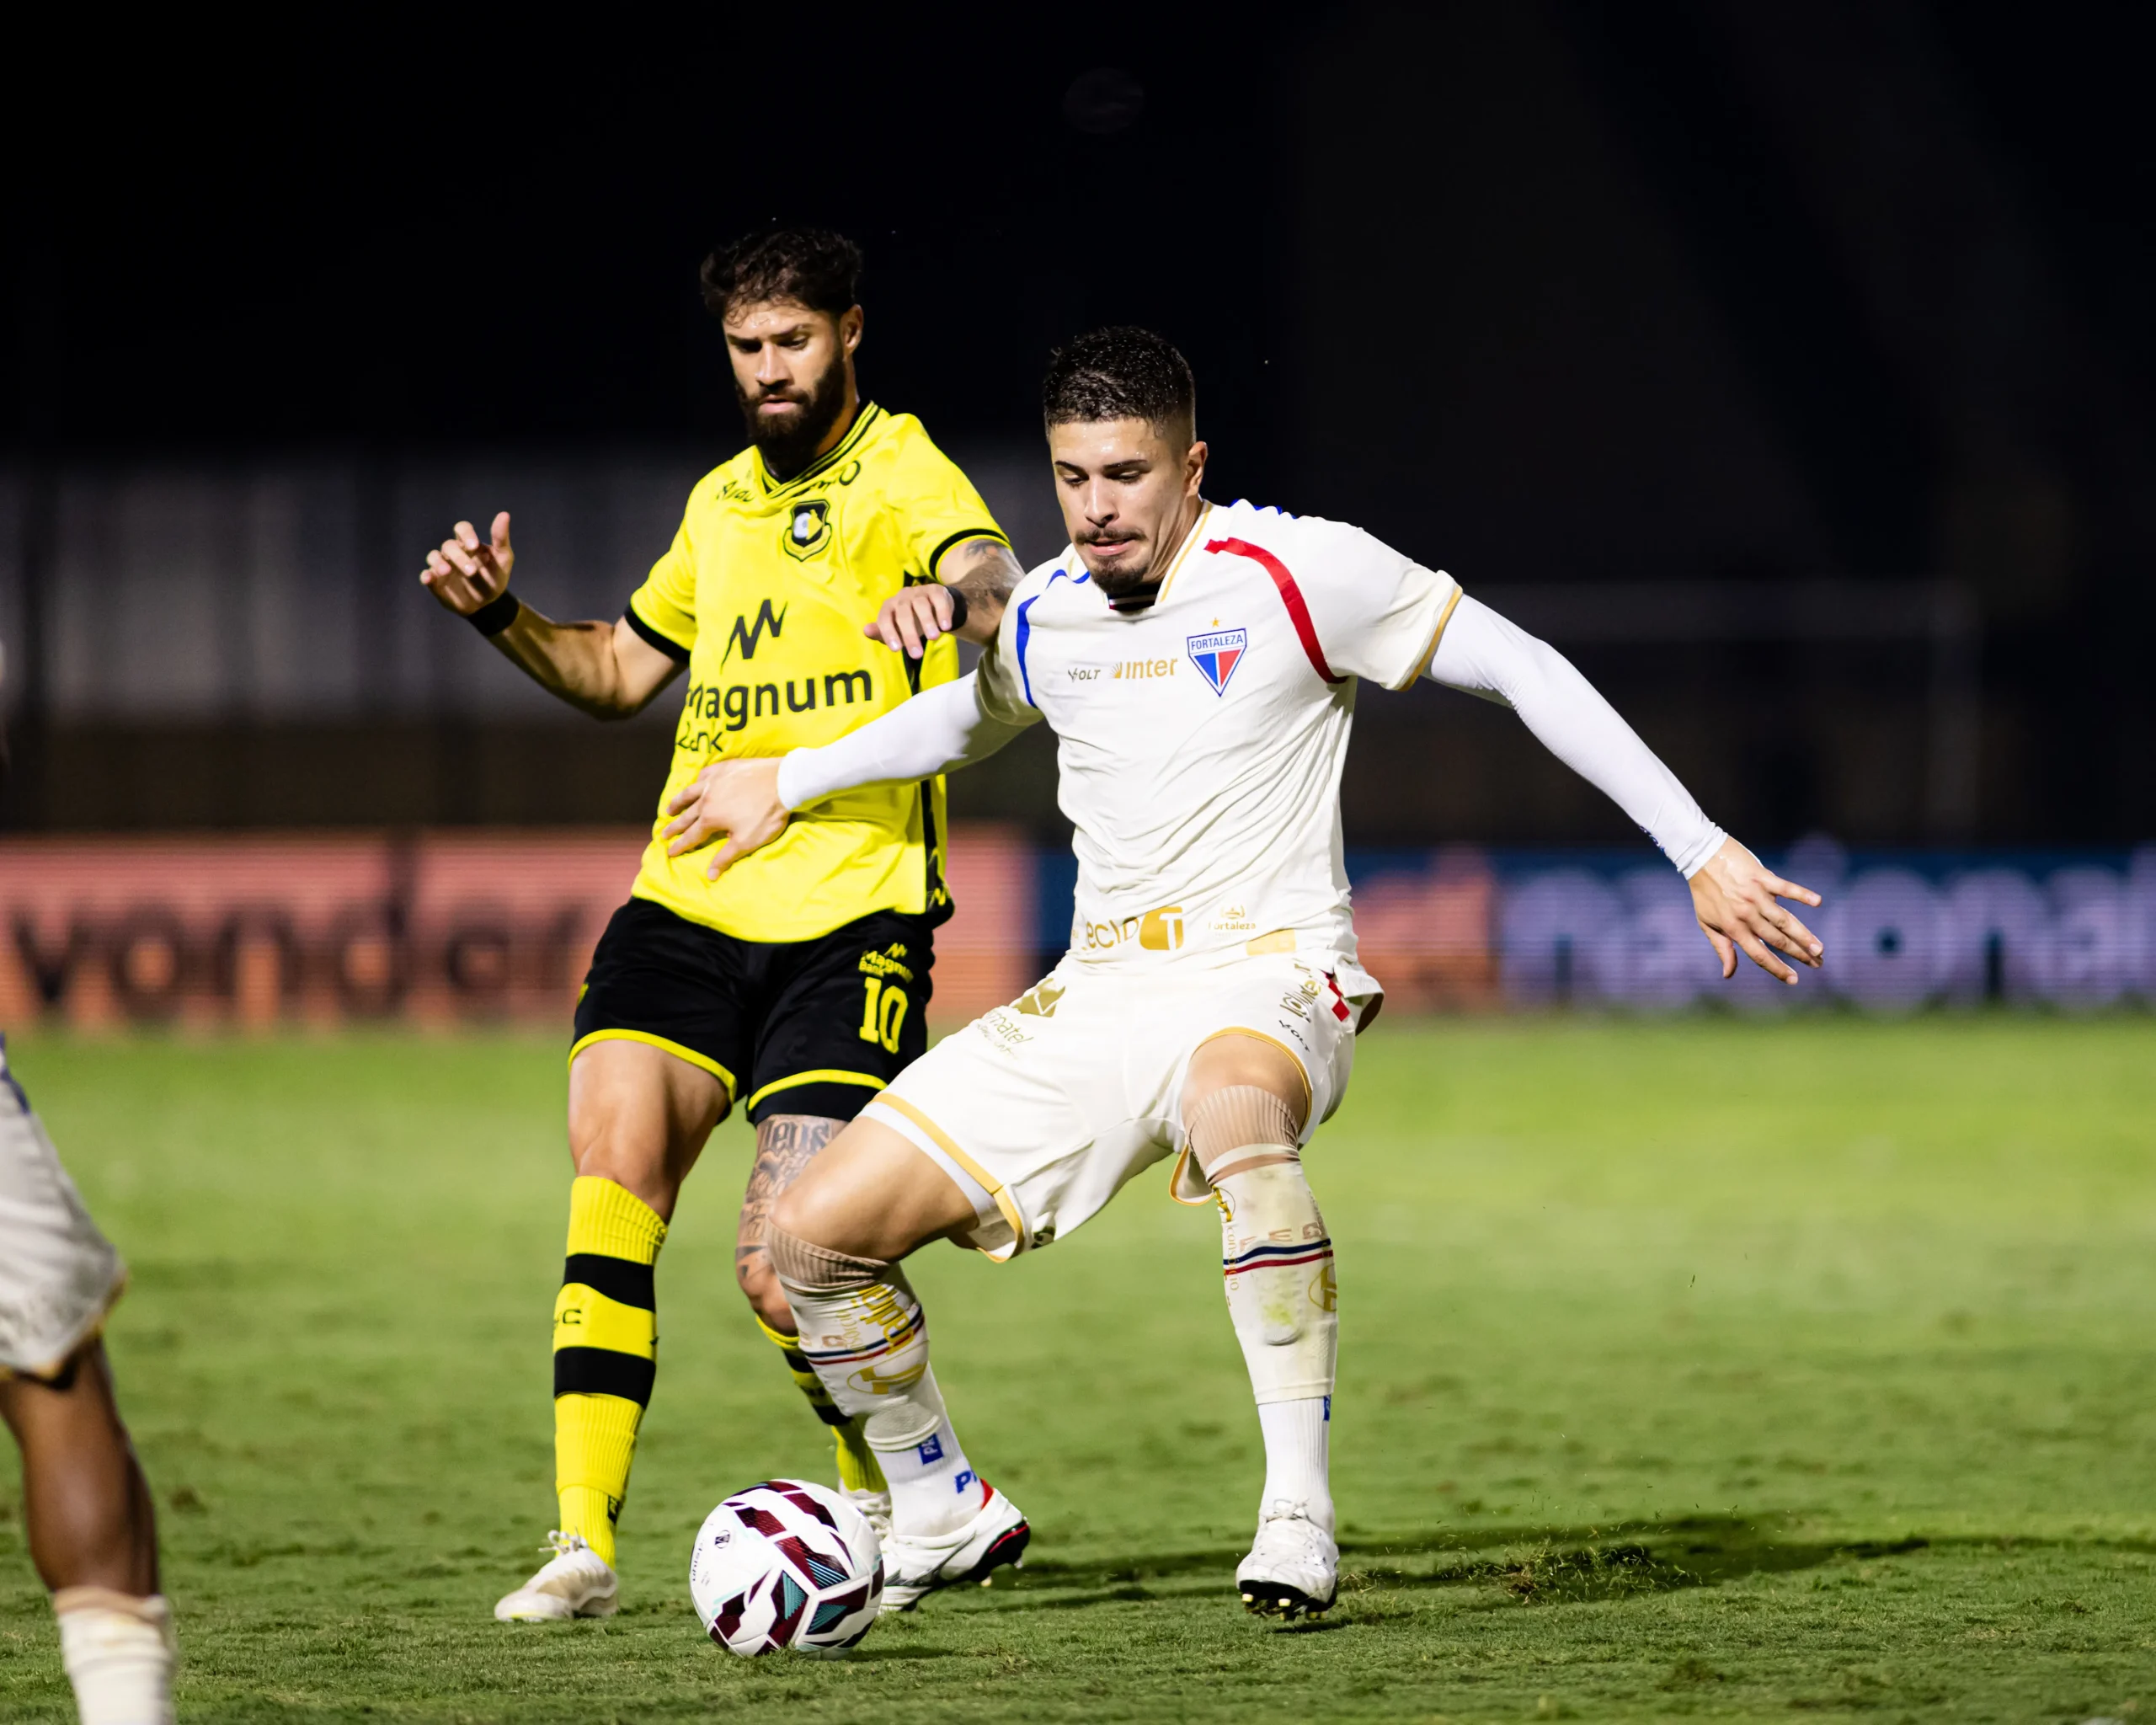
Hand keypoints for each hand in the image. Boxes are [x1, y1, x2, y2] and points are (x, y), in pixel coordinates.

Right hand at [420, 512, 513, 614]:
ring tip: (446, 572)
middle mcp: (453, 552)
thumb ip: (501, 538)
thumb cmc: (494, 577)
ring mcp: (443, 566)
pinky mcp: (436, 582)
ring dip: (438, 563)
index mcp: (469, 543)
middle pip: (449, 545)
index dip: (466, 534)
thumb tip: (504, 514)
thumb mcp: (503, 559)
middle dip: (459, 557)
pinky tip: (429, 578)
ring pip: (433, 556)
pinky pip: (426, 575)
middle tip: (472, 572)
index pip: (462, 528)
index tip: (474, 546)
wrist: (488, 604)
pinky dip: (425, 575)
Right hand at [661, 758, 789, 879]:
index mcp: (711, 818)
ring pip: (690, 793)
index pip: (691, 836)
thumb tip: (709, 876)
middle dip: (674, 827)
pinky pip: (705, 774)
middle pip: (686, 815)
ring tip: (669, 808)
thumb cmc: (766, 815)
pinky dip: (697, 780)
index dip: (680, 845)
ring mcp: (714, 781)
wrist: (782, 782)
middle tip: (663, 834)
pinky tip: (696, 782)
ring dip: (678, 802)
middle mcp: (707, 799)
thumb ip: (725, 857)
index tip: (669, 852)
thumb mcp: (747, 841)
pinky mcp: (725, 768)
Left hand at [864, 585, 958, 658]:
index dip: (889, 633)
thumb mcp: (896, 630)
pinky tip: (946, 627)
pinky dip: (942, 613)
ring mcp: (919, 592)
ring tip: (934, 638)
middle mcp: (902, 597)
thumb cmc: (910, 621)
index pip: (885, 618)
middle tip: (917, 654)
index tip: (896, 650)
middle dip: (910, 634)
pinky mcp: (936, 591)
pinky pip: (938, 600)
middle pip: (903, 613)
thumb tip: (866, 631)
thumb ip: (882, 633)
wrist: (933, 606)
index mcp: (889, 607)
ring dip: (927, 621)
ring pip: (921, 605)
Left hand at [1689, 836, 1824, 984]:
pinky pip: (1785, 887)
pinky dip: (1802, 894)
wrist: (1700, 857)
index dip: (1777, 968)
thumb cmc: (1705, 892)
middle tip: (1818, 964)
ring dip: (1804, 934)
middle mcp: (1746, 914)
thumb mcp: (1706, 923)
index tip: (1794, 980)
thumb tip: (1728, 975)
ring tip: (1820, 948)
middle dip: (1799, 954)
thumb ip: (1721, 948)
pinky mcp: (1762, 877)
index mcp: (1733, 928)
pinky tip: (1818, 902)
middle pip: (1777, 939)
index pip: (1759, 954)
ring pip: (1785, 919)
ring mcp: (1756, 895)